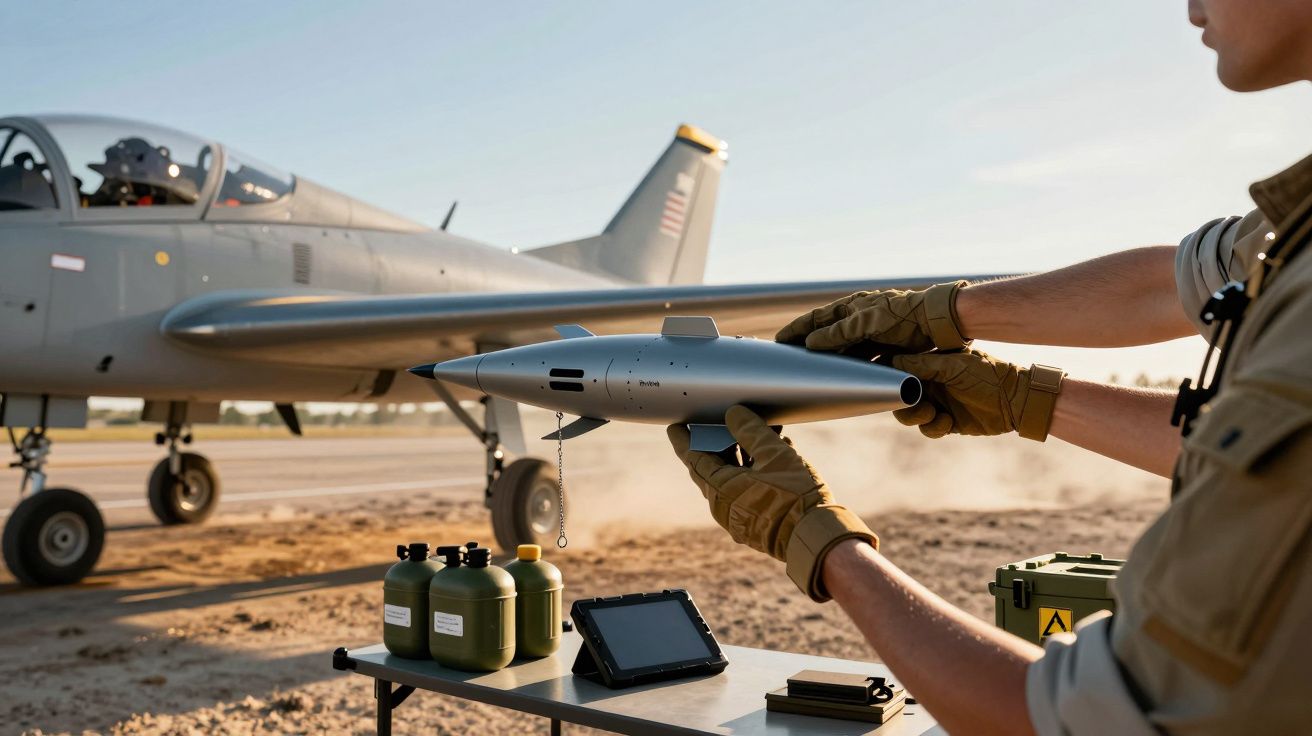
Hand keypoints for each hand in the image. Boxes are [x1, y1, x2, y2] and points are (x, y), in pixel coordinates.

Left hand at [667, 405, 876, 601]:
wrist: (816, 536)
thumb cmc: (795, 497)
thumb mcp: (774, 454)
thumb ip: (750, 431)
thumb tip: (733, 414)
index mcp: (720, 490)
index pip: (693, 458)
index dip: (684, 440)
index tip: (675, 427)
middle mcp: (724, 506)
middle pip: (715, 466)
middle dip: (723, 441)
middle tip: (726, 421)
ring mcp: (740, 515)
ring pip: (735, 475)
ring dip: (746, 452)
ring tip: (764, 430)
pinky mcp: (756, 520)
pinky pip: (749, 488)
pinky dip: (756, 470)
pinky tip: (776, 451)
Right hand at [775, 281, 968, 355]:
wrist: (940, 324)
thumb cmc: (904, 316)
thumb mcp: (867, 322)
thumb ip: (839, 333)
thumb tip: (810, 342)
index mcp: (853, 307)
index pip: (817, 318)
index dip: (797, 329)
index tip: (778, 341)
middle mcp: (860, 320)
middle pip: (827, 336)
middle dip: (808, 346)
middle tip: (790, 360)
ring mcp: (872, 336)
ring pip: (843, 350)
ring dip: (828, 360)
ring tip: (811, 373)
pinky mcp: (886, 350)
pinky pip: (861, 361)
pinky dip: (849, 369)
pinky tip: (843, 379)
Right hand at [890, 350, 1064, 440]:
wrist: (1016, 401)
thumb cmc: (988, 375)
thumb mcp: (954, 366)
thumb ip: (924, 365)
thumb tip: (892, 362)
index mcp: (931, 365)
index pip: (901, 370)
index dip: (892, 379)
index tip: (891, 385)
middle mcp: (932, 383)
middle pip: (900, 397)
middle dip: (903, 403)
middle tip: (916, 403)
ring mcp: (939, 403)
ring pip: (911, 415)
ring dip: (916, 416)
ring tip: (932, 413)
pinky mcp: (947, 422)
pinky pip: (928, 429)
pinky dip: (933, 428)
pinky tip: (948, 421)